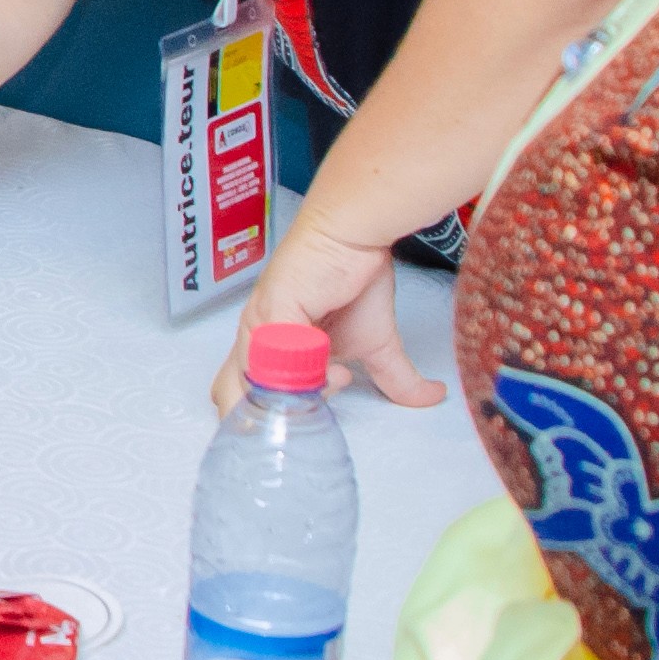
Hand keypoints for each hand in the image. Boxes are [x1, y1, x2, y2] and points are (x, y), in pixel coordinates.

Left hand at [217, 214, 441, 409]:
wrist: (353, 233)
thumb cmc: (353, 279)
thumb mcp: (376, 343)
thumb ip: (394, 377)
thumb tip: (431, 397)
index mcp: (263, 346)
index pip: (236, 393)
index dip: (260, 418)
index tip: (302, 425)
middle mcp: (252, 336)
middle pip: (227, 393)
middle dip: (266, 416)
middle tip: (310, 414)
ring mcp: (259, 324)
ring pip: (253, 382)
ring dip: (298, 396)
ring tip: (337, 380)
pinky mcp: (274, 311)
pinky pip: (278, 356)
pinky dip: (307, 373)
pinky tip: (337, 369)